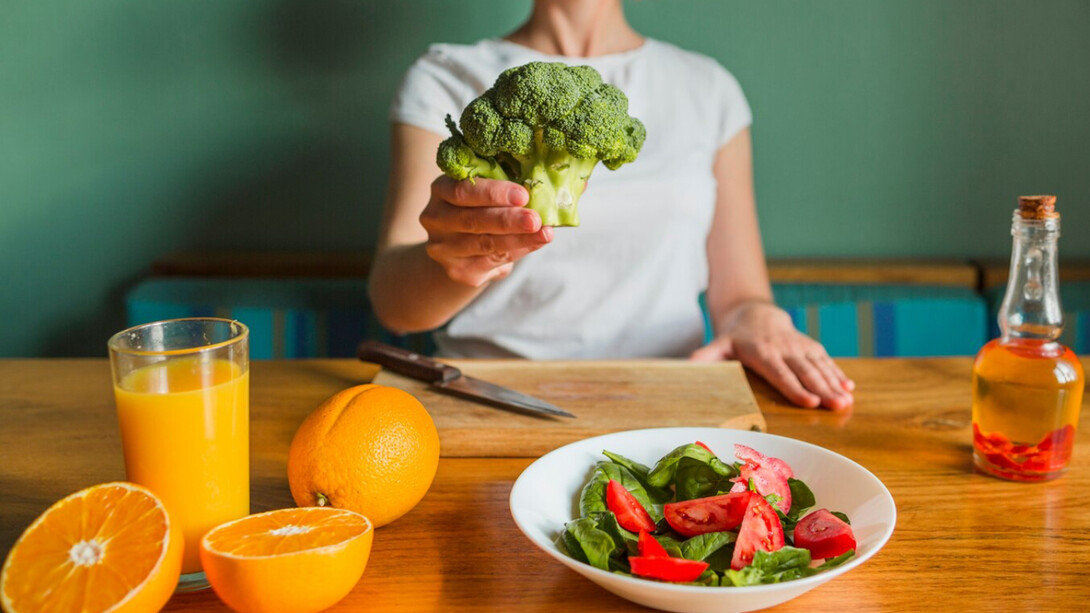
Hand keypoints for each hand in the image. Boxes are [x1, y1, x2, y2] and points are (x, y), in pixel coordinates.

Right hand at [420, 176, 552, 286]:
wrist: (462, 246)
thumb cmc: (482, 207)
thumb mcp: (487, 191)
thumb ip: (506, 187)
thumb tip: (546, 192)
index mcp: (441, 190)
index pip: (463, 191)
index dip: (493, 193)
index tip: (523, 195)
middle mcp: (435, 219)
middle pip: (472, 220)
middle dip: (508, 220)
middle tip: (535, 219)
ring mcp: (443, 248)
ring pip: (484, 244)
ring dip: (519, 239)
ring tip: (544, 234)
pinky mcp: (457, 271)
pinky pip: (492, 261)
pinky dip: (518, 251)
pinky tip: (535, 243)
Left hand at [690, 301, 854, 409]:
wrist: (755, 312)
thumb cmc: (734, 336)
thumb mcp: (718, 345)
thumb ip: (705, 357)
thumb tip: (688, 366)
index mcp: (762, 352)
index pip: (780, 372)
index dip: (795, 388)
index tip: (811, 402)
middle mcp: (784, 348)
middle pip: (805, 371)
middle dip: (823, 389)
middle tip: (838, 406)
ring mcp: (799, 346)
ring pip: (819, 366)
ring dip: (834, 383)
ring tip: (847, 401)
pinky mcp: (809, 345)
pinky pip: (826, 360)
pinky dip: (838, 373)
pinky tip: (849, 388)